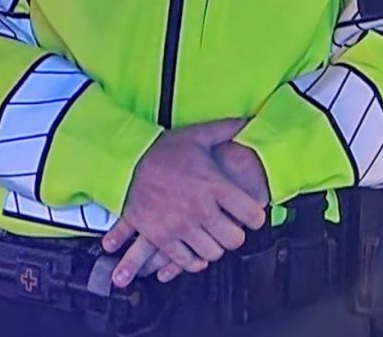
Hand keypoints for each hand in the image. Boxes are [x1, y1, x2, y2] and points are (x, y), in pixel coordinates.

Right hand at [102, 119, 266, 286]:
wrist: (126, 162)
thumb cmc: (162, 150)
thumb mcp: (197, 135)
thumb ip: (226, 129)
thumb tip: (247, 120)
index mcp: (213, 184)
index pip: (251, 214)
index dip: (256, 216)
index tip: (252, 214)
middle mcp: (200, 208)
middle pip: (234, 239)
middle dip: (236, 233)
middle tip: (232, 226)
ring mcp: (180, 225)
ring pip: (213, 253)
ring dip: (215, 246)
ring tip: (212, 235)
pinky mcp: (162, 237)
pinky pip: (187, 262)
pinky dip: (194, 259)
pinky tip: (195, 248)